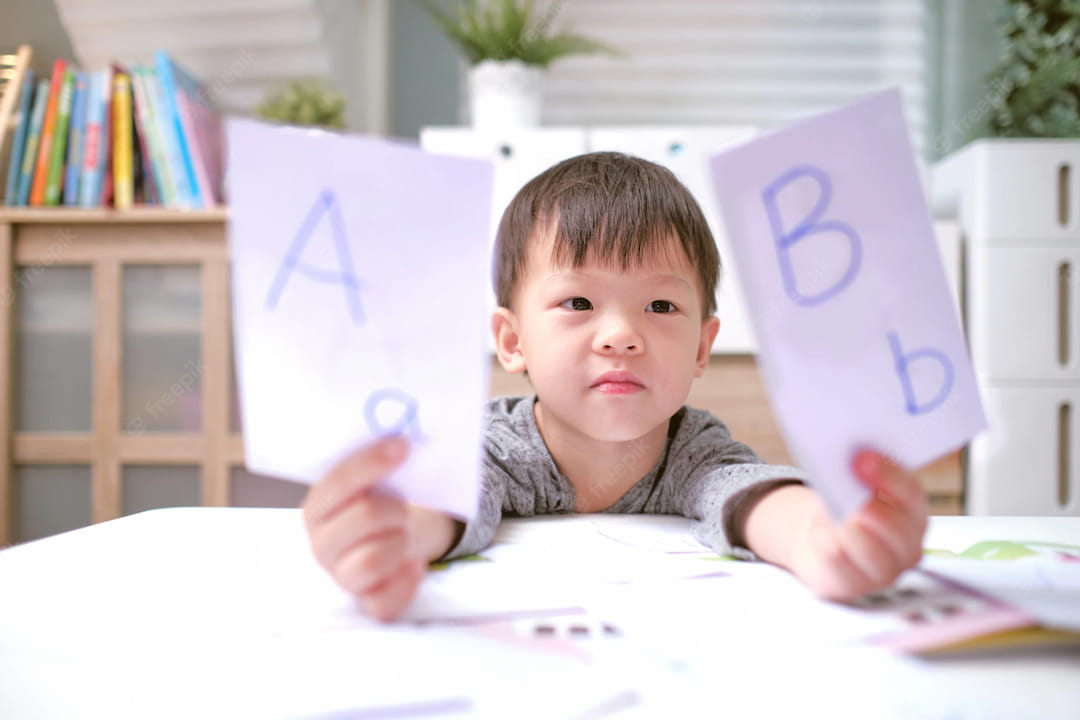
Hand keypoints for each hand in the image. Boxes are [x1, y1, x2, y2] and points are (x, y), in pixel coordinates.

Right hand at [302, 435, 456, 620]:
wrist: (392, 540)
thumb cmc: (380, 502)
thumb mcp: (374, 480)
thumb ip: (377, 460)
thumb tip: (399, 438)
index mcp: (317, 508)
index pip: (338, 482)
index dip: (371, 463)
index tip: (403, 446)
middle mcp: (322, 544)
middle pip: (364, 517)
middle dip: (394, 507)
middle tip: (403, 507)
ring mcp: (342, 577)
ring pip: (372, 560)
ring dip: (399, 541)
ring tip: (405, 534)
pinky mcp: (368, 602)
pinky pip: (385, 602)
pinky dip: (407, 580)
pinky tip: (414, 564)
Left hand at [786, 450, 928, 600]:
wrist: (822, 543)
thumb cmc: (844, 508)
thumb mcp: (854, 488)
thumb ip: (859, 476)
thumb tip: (851, 463)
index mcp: (914, 515)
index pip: (911, 495)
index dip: (888, 475)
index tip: (861, 459)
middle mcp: (907, 547)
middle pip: (894, 527)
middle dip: (867, 508)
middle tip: (844, 494)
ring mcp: (884, 573)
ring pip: (867, 548)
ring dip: (842, 525)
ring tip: (828, 512)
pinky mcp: (855, 586)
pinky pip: (838, 560)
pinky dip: (824, 539)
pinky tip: (819, 530)